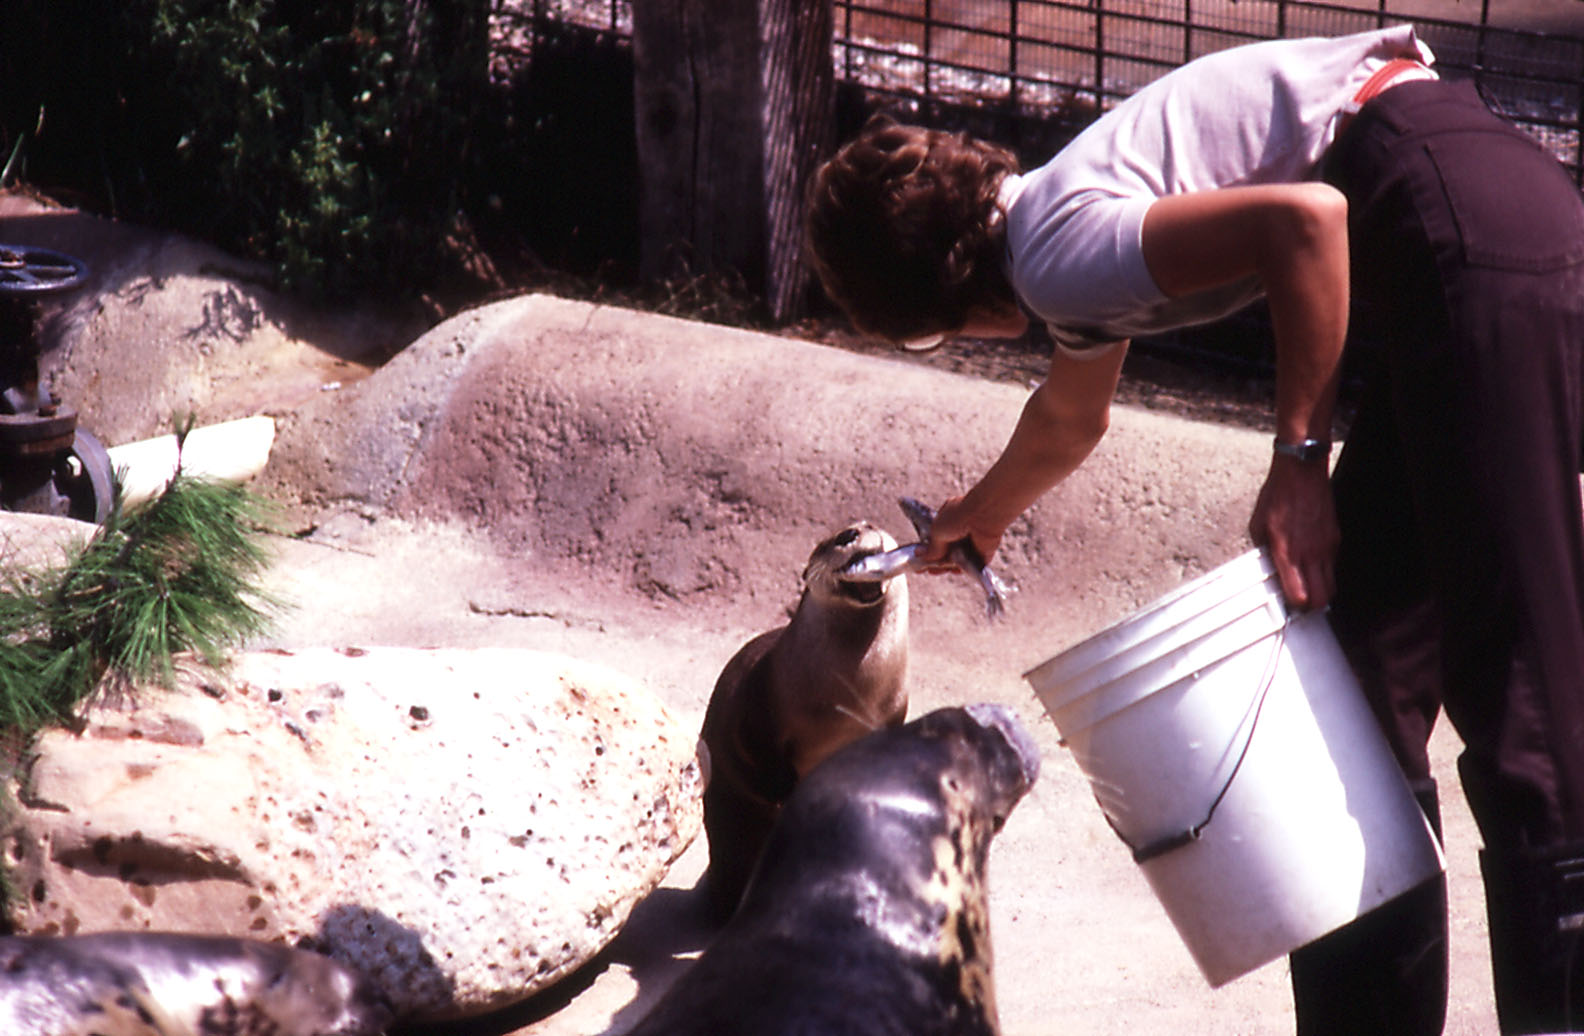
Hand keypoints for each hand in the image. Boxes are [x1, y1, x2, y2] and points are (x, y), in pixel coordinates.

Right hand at [918, 495, 1005, 572]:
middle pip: (946, 552)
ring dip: (949, 567)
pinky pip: (972, 566)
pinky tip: (956, 571)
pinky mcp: (983, 553)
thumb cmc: (960, 515)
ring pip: (957, 561)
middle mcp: (960, 533)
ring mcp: (972, 543)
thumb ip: (931, 547)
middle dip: (937, 562)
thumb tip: (922, 556)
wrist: (984, 515)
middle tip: (928, 570)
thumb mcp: (937, 530)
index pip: (936, 540)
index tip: (919, 561)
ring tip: (939, 571)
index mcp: (948, 522)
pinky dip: (964, 569)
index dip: (927, 551)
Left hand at [1248, 455, 1338, 609]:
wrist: (1302, 471)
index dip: (1294, 606)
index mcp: (1287, 552)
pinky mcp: (1335, 537)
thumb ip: (1262, 549)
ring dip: (1320, 590)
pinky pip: (1333, 565)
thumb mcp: (1257, 524)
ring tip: (1307, 585)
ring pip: (1332, 585)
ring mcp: (1326, 546)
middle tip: (1300, 601)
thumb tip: (1264, 565)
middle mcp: (1310, 553)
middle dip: (1312, 605)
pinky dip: (1324, 571)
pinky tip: (1311, 564)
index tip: (1287, 604)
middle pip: (1322, 598)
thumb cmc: (1277, 494)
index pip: (1299, 595)